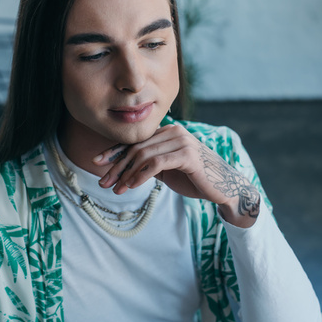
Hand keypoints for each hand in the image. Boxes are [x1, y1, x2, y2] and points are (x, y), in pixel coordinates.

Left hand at [92, 124, 259, 227]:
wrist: (224, 188)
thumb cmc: (195, 179)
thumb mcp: (167, 170)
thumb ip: (149, 164)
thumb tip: (124, 169)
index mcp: (168, 132)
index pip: (136, 141)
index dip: (115, 151)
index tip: (97, 162)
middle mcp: (174, 132)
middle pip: (136, 148)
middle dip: (116, 166)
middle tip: (103, 182)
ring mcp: (181, 141)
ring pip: (143, 155)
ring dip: (126, 174)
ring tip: (115, 189)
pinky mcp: (187, 155)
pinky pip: (156, 163)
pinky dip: (140, 175)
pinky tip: (131, 186)